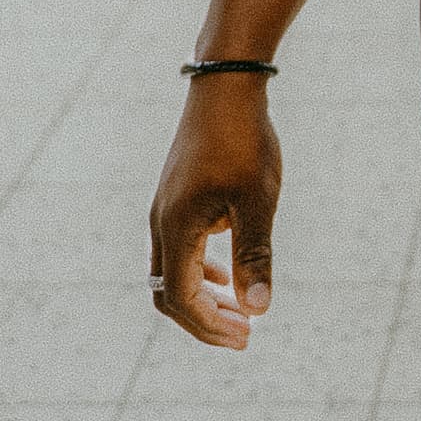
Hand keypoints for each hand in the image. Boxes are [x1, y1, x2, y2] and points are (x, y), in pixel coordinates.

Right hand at [148, 73, 281, 348]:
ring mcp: (166, 207)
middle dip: (204, 319)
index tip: (247, 336)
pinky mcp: (176, 194)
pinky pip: (178, 247)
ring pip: (172, 271)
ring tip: (238, 311)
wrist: (226, 84)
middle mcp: (162, 222)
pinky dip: (200, 269)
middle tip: (244, 335)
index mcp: (176, 228)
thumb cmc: (244, 139)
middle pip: (170, 292)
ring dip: (202, 296)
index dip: (211, 325)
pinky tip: (228, 271)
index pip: (182, 298)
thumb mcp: (258, 199)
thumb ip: (255, 253)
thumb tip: (259, 309)